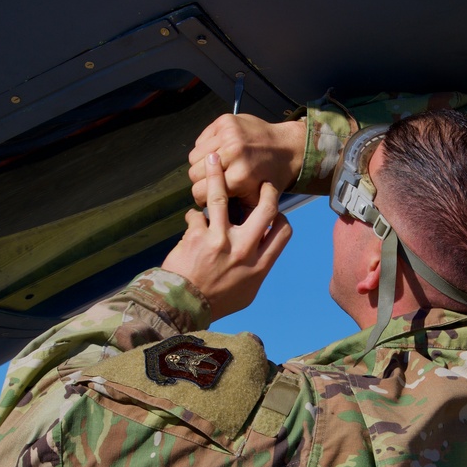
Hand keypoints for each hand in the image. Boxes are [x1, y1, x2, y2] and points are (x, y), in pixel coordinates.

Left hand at [162, 153, 291, 320]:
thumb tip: (261, 254)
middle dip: (265, 190)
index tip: (273, 212)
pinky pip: (195, 215)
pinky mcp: (197, 237)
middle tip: (259, 181)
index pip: (283, 231)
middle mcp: (244, 250)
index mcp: (259, 265)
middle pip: (265, 209)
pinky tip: (191, 219)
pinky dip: (192, 216)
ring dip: (217, 175)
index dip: (281, 216)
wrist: (183, 308)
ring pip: (223, 197)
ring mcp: (220, 241)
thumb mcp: (247, 292)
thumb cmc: (216, 303)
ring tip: (214, 158)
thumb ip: (256, 270)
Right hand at [188, 114, 305, 207]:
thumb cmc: (271, 177)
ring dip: (202, 164)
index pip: (199, 191)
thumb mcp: (257, 201)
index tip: (209, 197)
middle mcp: (233, 153)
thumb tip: (214, 222)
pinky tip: (220, 152)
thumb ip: (234, 212)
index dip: (202, 198)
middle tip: (214, 182)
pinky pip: (201, 141)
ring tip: (218, 167)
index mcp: (240, 176)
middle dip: (201, 181)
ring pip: (194, 156)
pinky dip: (206, 148)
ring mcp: (229, 134)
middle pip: (193, 173)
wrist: (287, 148)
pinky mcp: (225, 121)